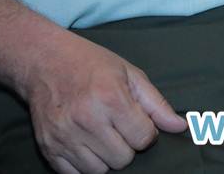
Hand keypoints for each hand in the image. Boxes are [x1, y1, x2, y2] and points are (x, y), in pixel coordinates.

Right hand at [19, 32, 186, 173]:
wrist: (44, 61)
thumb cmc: (91, 64)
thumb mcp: (129, 74)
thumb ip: (156, 104)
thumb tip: (178, 127)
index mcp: (111, 98)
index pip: (143, 138)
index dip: (145, 132)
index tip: (137, 121)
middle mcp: (87, 120)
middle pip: (123, 159)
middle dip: (127, 145)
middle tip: (117, 127)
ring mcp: (65, 136)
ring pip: (101, 171)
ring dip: (106, 157)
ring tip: (101, 135)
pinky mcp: (49, 148)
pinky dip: (84, 165)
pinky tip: (86, 144)